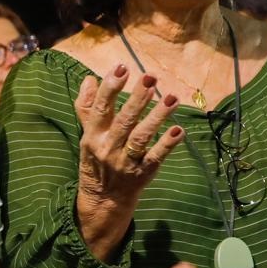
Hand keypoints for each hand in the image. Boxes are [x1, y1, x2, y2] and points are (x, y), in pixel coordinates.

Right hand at [76, 66, 183, 208]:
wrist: (103, 200)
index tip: (122, 67)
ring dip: (157, 117)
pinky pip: (156, 157)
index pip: (100, 108)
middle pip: (123, 121)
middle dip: (137, 98)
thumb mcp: (88, 134)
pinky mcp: (143, 174)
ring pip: (141, 138)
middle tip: (150, 77)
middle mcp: (108, 148)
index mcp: (92, 136)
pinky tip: (179, 130)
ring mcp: (126, 162)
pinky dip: (167, 144)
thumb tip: (89, 79)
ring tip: (171, 98)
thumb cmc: (96, 160)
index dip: (110, 88)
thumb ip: (87, 107)